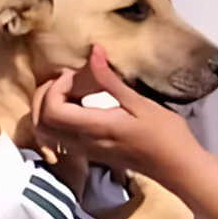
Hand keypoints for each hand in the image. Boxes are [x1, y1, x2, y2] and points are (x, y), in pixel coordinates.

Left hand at [33, 45, 200, 185]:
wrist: (177, 167)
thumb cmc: (165, 134)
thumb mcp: (140, 103)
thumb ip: (110, 80)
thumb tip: (93, 51)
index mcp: (94, 128)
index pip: (52, 111)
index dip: (54, 88)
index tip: (75, 74)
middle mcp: (83, 143)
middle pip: (41, 123)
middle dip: (44, 96)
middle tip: (66, 79)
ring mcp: (85, 151)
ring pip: (46, 133)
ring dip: (48, 108)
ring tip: (70, 90)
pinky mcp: (90, 153)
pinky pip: (58, 138)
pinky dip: (57, 119)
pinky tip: (78, 105)